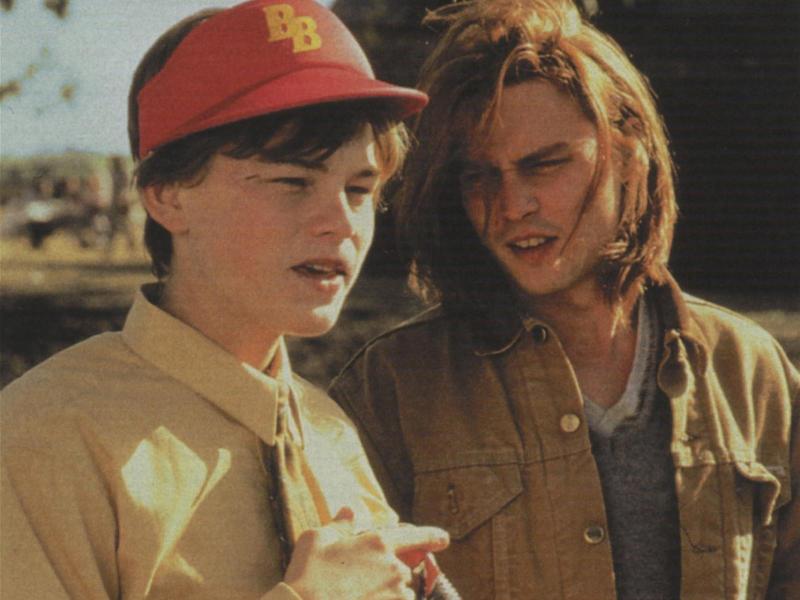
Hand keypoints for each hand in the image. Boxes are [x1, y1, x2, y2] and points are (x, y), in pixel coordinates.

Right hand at [284, 507, 448, 599]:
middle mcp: (393, 569)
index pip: (417, 536)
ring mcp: (394, 596)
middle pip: (403, 567)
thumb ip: (340, 524)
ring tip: (355, 592)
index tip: (444, 538)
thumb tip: (350, 511)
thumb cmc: (308, 574)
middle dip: (388, 571)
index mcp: (379, 543)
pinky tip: (358, 598)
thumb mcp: (317, 538)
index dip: (432, 536)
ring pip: (399, 592)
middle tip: (358, 576)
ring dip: (386, 591)